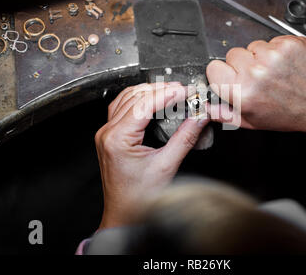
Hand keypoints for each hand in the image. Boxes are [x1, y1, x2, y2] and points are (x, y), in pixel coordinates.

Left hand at [95, 82, 208, 229]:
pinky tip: (151, 99)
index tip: (185, 91)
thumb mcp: (166, 166)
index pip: (143, 104)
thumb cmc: (139, 198)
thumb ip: (185, 138)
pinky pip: (121, 108)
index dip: (166, 94)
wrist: (124, 215)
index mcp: (117, 139)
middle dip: (159, 89)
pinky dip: (138, 99)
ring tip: (170, 90)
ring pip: (126, 98)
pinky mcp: (110, 136)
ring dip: (148, 91)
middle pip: (134, 97)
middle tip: (182, 90)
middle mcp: (107, 133)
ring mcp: (106, 134)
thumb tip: (198, 117)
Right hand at [207, 36, 305, 131]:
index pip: (214, 68)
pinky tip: (286, 64)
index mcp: (242, 93)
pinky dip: (278, 49)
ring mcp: (272, 56)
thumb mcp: (252, 121)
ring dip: (261, 56)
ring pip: (253, 45)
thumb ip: (225, 114)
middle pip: (233, 54)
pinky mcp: (288, 44)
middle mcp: (255, 73)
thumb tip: (206, 107)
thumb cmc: (290, 114)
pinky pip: (272, 40)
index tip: (233, 75)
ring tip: (276, 71)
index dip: (223, 72)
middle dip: (243, 63)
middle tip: (261, 77)